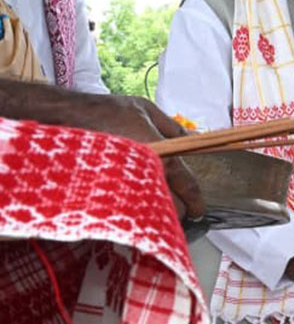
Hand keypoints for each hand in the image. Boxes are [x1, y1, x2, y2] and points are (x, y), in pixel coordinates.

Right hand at [77, 93, 203, 220]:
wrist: (65, 116)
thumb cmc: (106, 110)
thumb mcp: (146, 109)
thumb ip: (173, 128)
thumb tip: (196, 138)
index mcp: (160, 153)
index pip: (185, 184)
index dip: (195, 200)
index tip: (199, 209)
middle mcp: (142, 173)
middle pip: (169, 207)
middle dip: (176, 210)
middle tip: (180, 206)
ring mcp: (122, 185)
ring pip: (147, 213)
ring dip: (155, 213)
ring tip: (156, 206)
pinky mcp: (104, 190)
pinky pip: (125, 208)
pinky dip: (133, 210)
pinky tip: (132, 202)